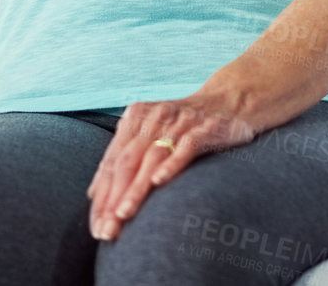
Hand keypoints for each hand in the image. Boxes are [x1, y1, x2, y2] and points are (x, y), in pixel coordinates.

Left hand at [87, 94, 256, 241]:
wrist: (232, 98)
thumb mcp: (152, 133)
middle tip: (106, 229)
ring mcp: (181, 122)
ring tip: (123, 215)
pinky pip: (187, 146)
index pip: (112, 162)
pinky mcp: (207, 127)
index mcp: (136, 118)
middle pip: (127, 161)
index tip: (96, 226)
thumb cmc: (185, 124)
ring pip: (152, 156)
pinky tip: (159, 181)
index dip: (101, 195)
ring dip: (136, 188)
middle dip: (113, 198)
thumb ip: (125, 157)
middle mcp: (155, 118)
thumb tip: (94, 194)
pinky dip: (172, 163)